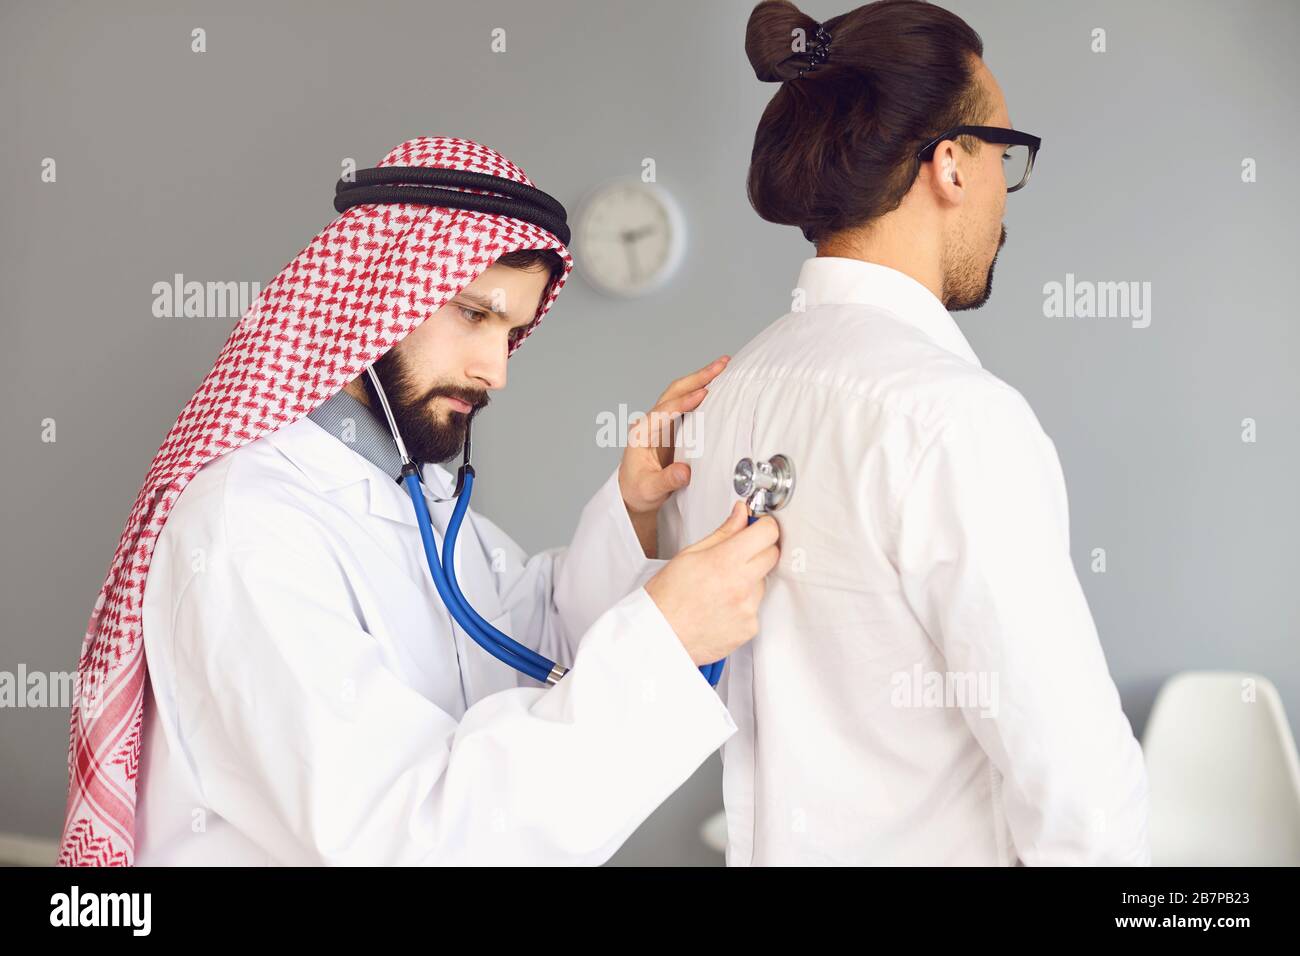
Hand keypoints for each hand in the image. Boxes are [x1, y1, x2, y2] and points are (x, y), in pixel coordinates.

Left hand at [619, 355, 730, 554]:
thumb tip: (685, 472)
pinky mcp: (673, 427)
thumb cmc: (638, 491)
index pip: (663, 411)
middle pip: (674, 392)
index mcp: (641, 434)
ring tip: (723, 367)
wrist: (633, 494)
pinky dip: (702, 390)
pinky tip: (717, 385)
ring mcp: (662, 423)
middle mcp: (651, 423)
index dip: (683, 402)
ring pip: (681, 392)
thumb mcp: (650, 490)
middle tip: (721, 365)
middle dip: (697, 377)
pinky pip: (687, 403)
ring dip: (701, 378)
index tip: (703, 394)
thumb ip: (666, 481)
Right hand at [644, 502, 779, 665]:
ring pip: (763, 583)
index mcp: (724, 562)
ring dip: (750, 579)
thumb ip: (723, 532)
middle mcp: (741, 585)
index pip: (767, 533)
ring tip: (720, 587)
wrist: (659, 636)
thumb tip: (741, 515)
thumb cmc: (665, 599)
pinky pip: (756, 607)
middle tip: (739, 552)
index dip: (764, 525)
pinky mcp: (749, 628)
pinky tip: (721, 605)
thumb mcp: (689, 555)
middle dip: (760, 549)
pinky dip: (743, 604)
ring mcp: (747, 609)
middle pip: (772, 555)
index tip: (759, 525)